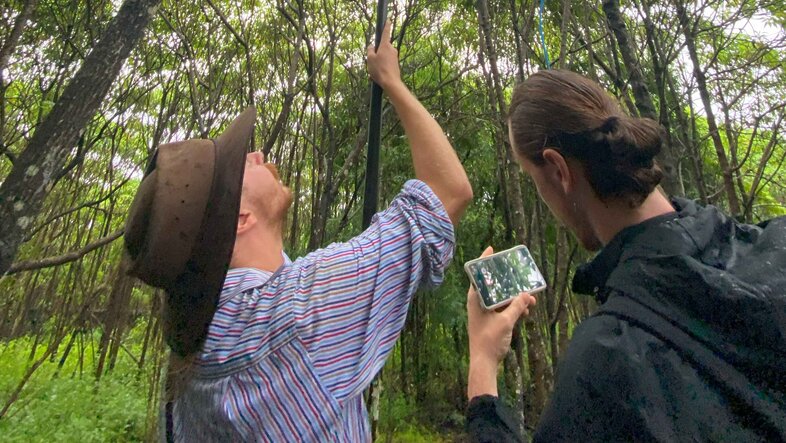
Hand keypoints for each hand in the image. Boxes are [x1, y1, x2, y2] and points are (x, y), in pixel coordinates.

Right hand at [366, 20, 400, 90]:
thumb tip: (372, 46)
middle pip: (382, 47)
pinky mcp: (396, 64)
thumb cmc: (379, 70)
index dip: (386, 26)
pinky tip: (378, 75)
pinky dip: (382, 67)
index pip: (386, 33)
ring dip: (378, 62)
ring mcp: (395, 57)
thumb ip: (370, 50)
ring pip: (384, 56)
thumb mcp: (370, 59)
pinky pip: (386, 63)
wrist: (391, 82)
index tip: (388, 20)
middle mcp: (392, 49)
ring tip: (374, 71)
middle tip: (372, 62)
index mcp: (385, 45)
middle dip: (377, 53)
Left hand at [467, 246, 536, 397]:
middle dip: (509, 282)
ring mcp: (484, 312)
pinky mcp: (491, 320)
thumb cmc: (489, 340)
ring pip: (501, 298)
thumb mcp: (506, 321)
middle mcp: (478, 303)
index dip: (484, 261)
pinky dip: (513, 308)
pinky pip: (503, 308)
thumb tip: (526, 294)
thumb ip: (517, 306)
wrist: (484, 363)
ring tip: (530, 300)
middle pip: (493, 285)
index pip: (478, 274)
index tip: (491, 249)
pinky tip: (526, 312)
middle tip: (521, 275)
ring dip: (515, 298)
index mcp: (476, 299)